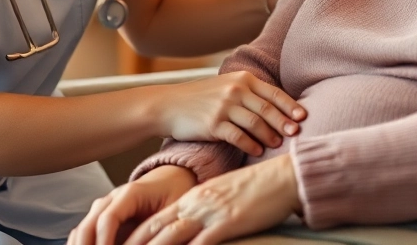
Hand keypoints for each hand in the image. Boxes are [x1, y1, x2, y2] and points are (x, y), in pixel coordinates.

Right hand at [70, 165, 196, 244]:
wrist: (171, 179)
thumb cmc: (176, 194)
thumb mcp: (175, 209)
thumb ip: (164, 228)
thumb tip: (157, 241)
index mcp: (131, 193)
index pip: (109, 218)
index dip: (105, 241)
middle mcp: (113, 198)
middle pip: (89, 224)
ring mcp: (105, 206)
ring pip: (83, 228)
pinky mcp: (103, 215)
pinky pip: (87, 231)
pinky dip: (83, 243)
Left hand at [126, 155, 300, 244]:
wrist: (285, 177)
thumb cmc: (259, 189)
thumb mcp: (223, 197)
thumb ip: (204, 210)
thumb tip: (190, 228)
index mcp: (192, 197)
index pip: (153, 221)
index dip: (131, 239)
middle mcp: (194, 204)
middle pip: (153, 230)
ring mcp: (209, 213)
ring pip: (168, 238)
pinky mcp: (226, 223)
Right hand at [157, 72, 305, 156]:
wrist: (168, 105)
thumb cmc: (200, 98)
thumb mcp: (225, 85)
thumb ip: (248, 91)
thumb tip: (278, 107)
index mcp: (242, 78)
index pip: (274, 93)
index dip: (291, 106)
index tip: (303, 117)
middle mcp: (235, 90)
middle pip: (268, 109)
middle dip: (285, 123)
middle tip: (297, 134)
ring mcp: (224, 107)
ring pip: (256, 123)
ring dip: (270, 136)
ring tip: (278, 144)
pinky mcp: (213, 124)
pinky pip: (238, 137)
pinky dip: (251, 145)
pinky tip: (257, 151)